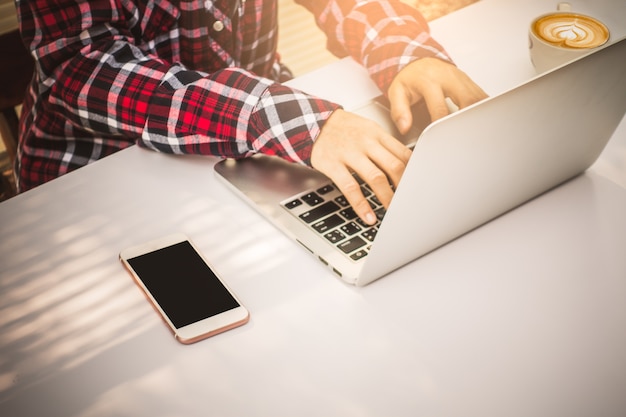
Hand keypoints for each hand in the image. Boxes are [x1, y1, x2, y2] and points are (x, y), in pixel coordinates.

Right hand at [311, 109, 411, 224]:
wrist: (311, 122)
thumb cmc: (342, 129)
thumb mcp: (367, 129)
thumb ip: (384, 145)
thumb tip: (406, 166)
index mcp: (377, 133)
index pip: (403, 153)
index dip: (414, 172)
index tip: (417, 186)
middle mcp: (366, 142)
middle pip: (394, 166)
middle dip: (404, 187)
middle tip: (408, 201)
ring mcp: (349, 153)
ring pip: (375, 177)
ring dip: (387, 197)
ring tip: (392, 211)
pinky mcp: (333, 165)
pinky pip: (350, 187)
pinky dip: (361, 205)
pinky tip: (368, 216)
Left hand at [388, 58, 487, 133]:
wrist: (418, 61)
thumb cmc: (409, 79)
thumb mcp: (397, 93)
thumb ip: (399, 111)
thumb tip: (405, 127)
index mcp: (429, 81)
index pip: (440, 107)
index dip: (441, 125)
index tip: (441, 137)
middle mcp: (448, 77)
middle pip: (466, 100)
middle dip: (467, 120)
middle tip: (465, 135)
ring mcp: (460, 78)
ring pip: (478, 97)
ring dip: (478, 115)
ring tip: (475, 131)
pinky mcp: (468, 81)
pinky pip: (480, 95)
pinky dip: (482, 109)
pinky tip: (480, 120)